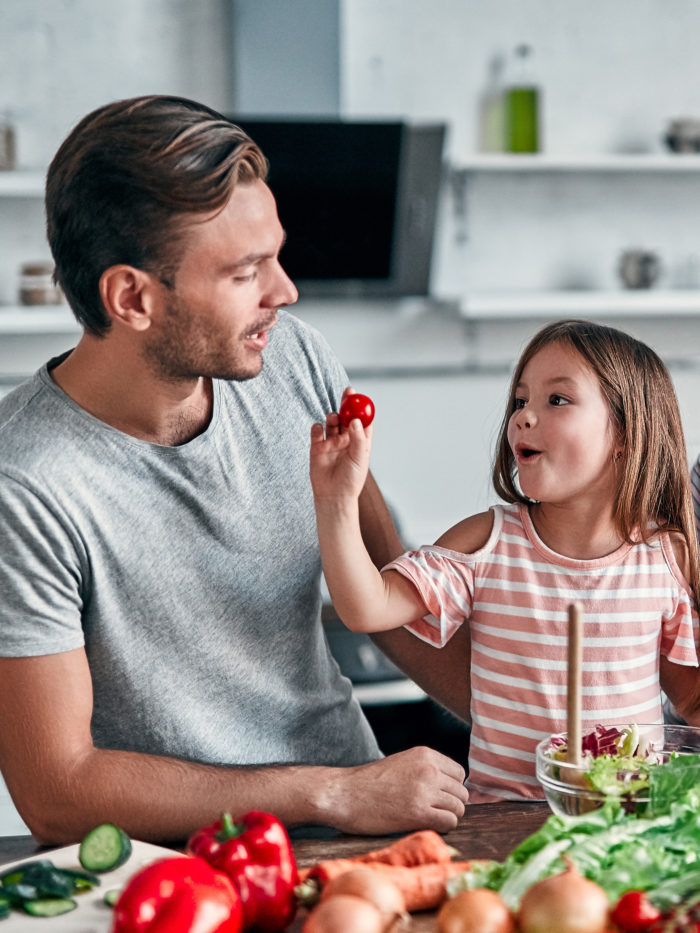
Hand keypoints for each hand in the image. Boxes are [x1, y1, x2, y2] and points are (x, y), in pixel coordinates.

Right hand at [310, 389, 372, 502]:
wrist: (333, 496)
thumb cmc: (351, 480)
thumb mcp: (359, 458)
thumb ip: (357, 438)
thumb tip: (355, 420)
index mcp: (360, 443)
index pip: (363, 422)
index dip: (362, 409)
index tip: (361, 398)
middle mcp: (346, 441)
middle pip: (347, 418)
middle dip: (347, 405)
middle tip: (348, 393)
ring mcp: (331, 443)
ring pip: (332, 422)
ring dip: (333, 416)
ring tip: (334, 419)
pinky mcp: (317, 448)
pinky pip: (316, 431)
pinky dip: (317, 426)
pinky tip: (319, 429)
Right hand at [322, 747, 468, 834]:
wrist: (343, 794)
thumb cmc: (369, 783)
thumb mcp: (401, 763)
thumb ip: (425, 769)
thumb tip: (451, 788)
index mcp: (425, 754)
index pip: (459, 774)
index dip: (451, 789)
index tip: (438, 798)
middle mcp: (428, 769)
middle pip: (461, 792)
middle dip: (451, 804)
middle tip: (433, 812)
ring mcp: (425, 790)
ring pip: (459, 808)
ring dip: (447, 817)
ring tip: (428, 819)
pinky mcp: (418, 813)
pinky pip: (450, 822)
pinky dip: (443, 827)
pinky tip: (425, 825)